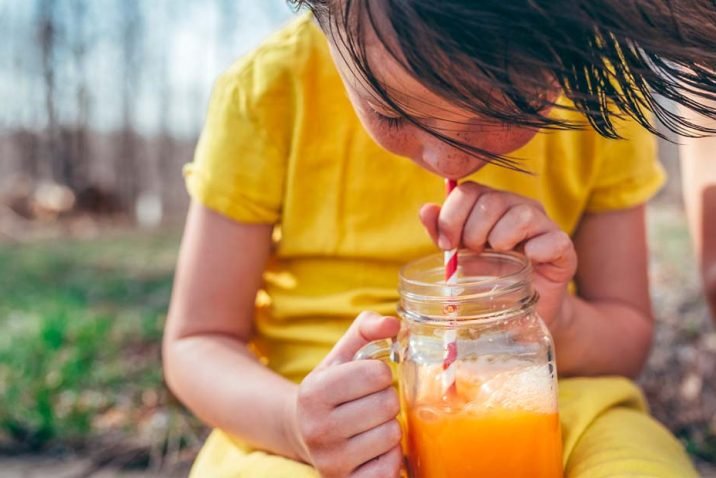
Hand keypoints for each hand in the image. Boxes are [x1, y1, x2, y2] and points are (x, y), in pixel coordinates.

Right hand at [288, 312, 402, 477]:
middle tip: (371, 403)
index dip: (381, 373)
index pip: (377, 373)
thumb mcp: (342, 355)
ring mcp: (331, 461)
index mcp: (314, 392)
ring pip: (392, 435)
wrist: (303, 433)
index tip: (369, 379)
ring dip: (390, 427)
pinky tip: (373, 448)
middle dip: (387, 399)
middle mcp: (317, 429)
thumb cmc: (331, 389)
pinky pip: (392, 467)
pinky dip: (390, 455)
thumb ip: (367, 329)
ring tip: (371, 425)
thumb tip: (394, 323)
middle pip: (388, 404)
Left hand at [419, 181, 577, 327]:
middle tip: (473, 253)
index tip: (446, 244)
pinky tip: (528, 262)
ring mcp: (543, 225)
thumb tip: (425, 210)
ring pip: (521, 215)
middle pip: (491, 200)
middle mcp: (517, 207)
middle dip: (473, 231)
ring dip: (501, 238)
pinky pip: (553, 240)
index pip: (468, 191)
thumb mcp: (460, 255)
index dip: (452, 216)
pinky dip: (537, 250)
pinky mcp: (563, 248)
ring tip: (498, 256)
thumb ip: (442, 232)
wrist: (522, 309)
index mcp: (490, 204)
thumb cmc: (490, 277)